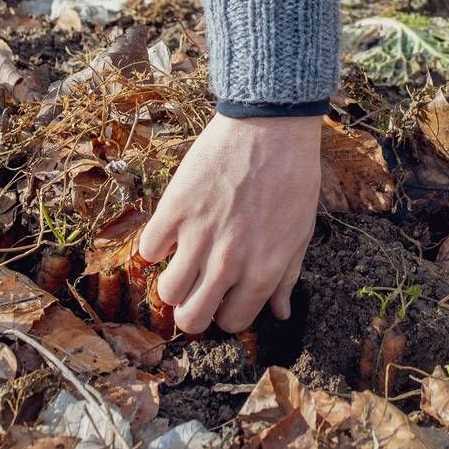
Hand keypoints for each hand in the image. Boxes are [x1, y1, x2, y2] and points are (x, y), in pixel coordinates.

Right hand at [138, 113, 320, 334]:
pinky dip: (157, 246)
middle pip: (191, 320)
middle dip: (193, 311)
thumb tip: (280, 313)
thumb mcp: (300, 232)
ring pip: (167, 293)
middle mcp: (228, 264)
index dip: (228, 312)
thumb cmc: (293, 177)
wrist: (271, 126)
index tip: (227, 296)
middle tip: (197, 290)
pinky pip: (148, 250)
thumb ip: (287, 278)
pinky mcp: (174, 209)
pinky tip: (174, 230)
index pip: (232, 322)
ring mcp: (198, 237)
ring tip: (185, 260)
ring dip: (174, 281)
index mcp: (262, 273)